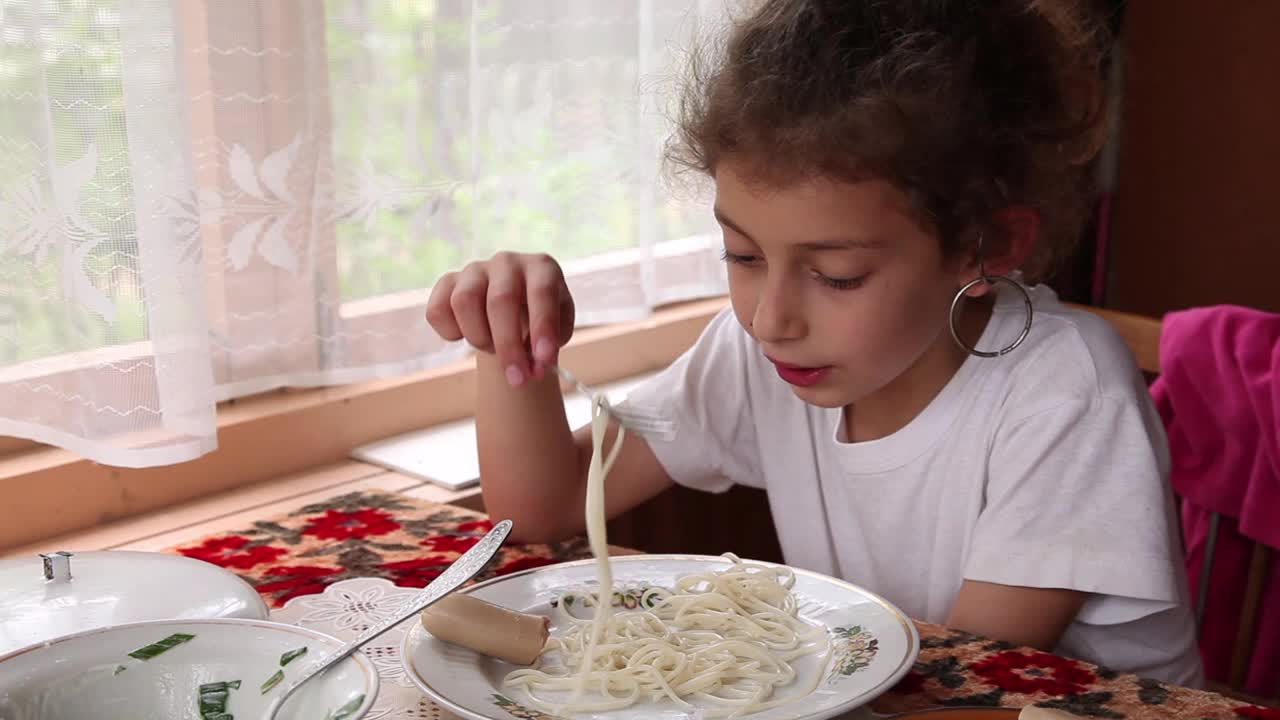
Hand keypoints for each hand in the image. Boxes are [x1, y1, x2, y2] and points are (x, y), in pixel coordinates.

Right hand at [426, 252, 574, 385]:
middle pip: (500, 300)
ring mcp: (474, 269)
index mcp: (541, 268)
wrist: (515, 311)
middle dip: (509, 346)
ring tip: (491, 347)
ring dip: (479, 337)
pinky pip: (437, 310)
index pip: (542, 292)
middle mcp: (507, 262)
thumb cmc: (539, 321)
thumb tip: (532, 368)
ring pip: (464, 302)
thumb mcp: (556, 332)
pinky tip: (467, 335)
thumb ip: (547, 349)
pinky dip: (450, 333)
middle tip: (517, 379)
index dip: (543, 327)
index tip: (544, 360)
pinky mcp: (448, 282)